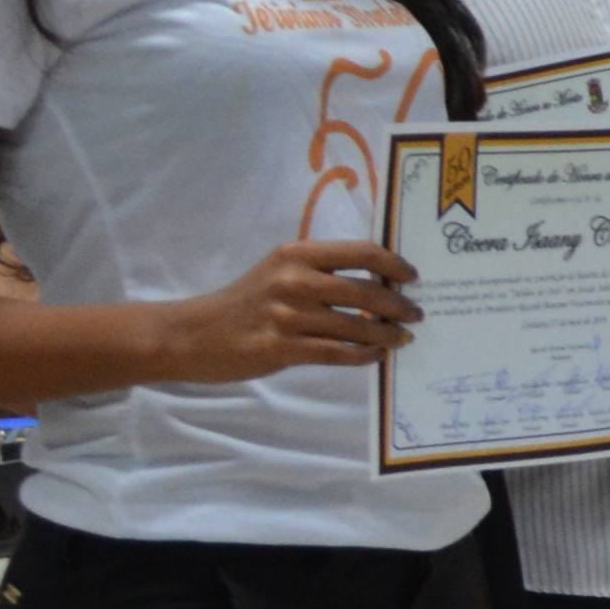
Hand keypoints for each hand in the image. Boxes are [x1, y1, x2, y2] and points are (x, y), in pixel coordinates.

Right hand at [161, 239, 416, 379]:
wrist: (193, 334)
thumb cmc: (245, 302)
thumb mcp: (279, 272)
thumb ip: (321, 273)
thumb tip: (379, 282)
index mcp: (296, 254)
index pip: (361, 252)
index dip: (395, 264)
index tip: (412, 278)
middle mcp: (294, 280)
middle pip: (366, 290)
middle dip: (399, 305)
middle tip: (416, 314)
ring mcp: (287, 315)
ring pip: (356, 326)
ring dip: (387, 334)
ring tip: (402, 338)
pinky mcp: (281, 347)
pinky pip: (337, 353)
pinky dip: (363, 355)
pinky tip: (375, 356)